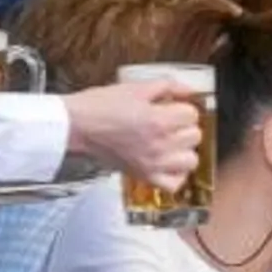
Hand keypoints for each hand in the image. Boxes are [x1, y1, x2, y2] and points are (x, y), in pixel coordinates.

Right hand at [63, 82, 201, 191]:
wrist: (76, 125)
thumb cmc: (100, 106)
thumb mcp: (136, 88)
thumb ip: (169, 86)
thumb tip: (190, 90)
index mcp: (158, 120)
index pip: (193, 115)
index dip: (183, 108)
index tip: (173, 108)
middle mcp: (159, 144)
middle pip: (195, 136)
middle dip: (184, 126)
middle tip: (170, 123)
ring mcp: (152, 163)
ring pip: (191, 160)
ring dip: (184, 150)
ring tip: (171, 143)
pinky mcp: (143, 176)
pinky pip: (174, 184)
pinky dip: (175, 175)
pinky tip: (168, 163)